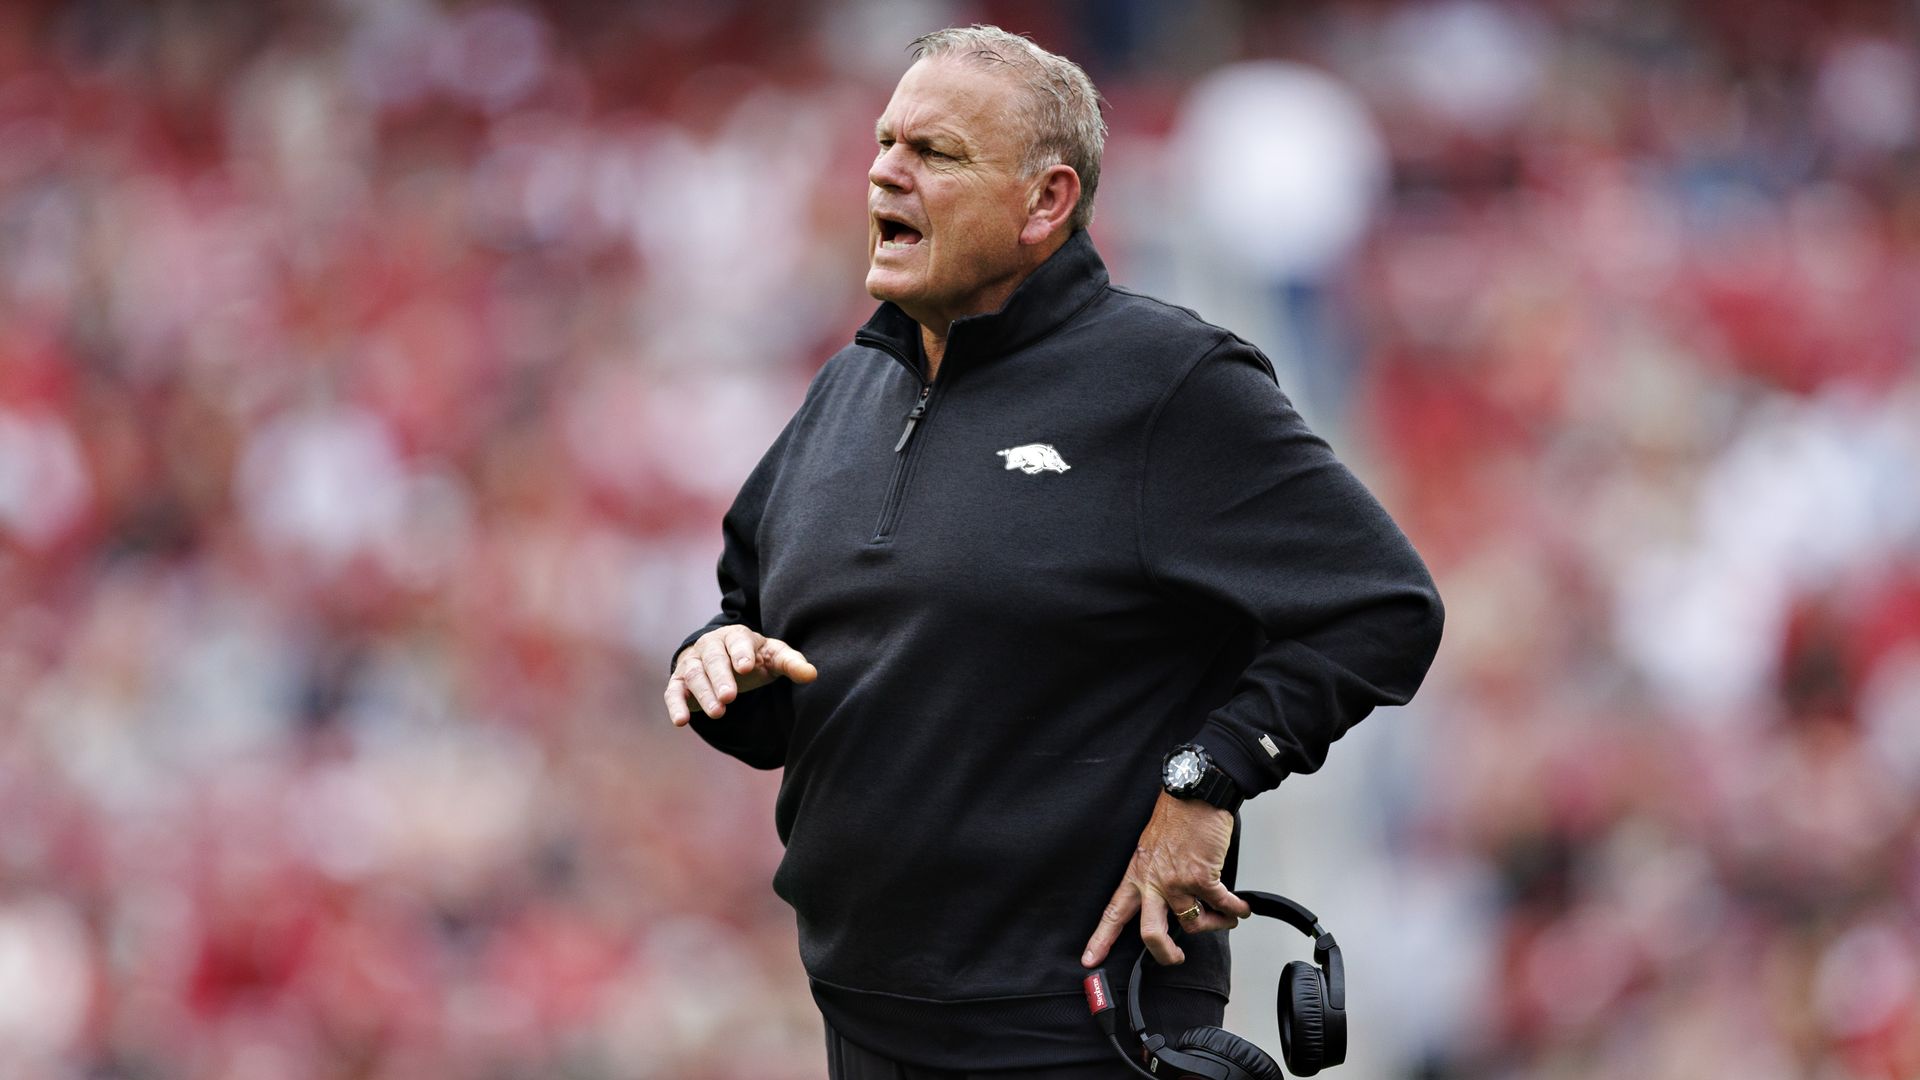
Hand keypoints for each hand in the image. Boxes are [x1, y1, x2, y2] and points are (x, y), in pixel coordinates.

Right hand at [664, 625, 816, 726]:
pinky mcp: (679, 682)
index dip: (741, 653)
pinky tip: (681, 721)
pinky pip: (674, 691)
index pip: (738, 641)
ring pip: (694, 675)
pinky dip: (676, 705)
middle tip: (729, 697)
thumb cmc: (753, 657)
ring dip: (704, 693)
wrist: (725, 659)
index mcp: (736, 636)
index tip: (746, 667)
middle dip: (721, 677)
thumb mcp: (774, 658)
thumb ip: (792, 664)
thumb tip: (812, 674)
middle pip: (713, 659)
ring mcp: (693, 663)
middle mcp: (711, 646)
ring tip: (718, 713)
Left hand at [1082, 791, 1249, 966]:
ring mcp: (1177, 882)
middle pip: (1150, 933)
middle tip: (1175, 958)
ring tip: (1224, 916)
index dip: (1101, 939)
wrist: (1194, 793)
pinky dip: (1235, 910)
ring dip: (1214, 924)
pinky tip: (1241, 908)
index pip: (1113, 912)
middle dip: (1164, 954)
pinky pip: (1222, 906)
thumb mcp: (1152, 846)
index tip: (1091, 959)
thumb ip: (1155, 873)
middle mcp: (1153, 882)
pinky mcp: (1202, 877)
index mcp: (1137, 874)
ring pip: (1193, 924)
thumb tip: (1170, 898)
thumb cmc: (1176, 815)